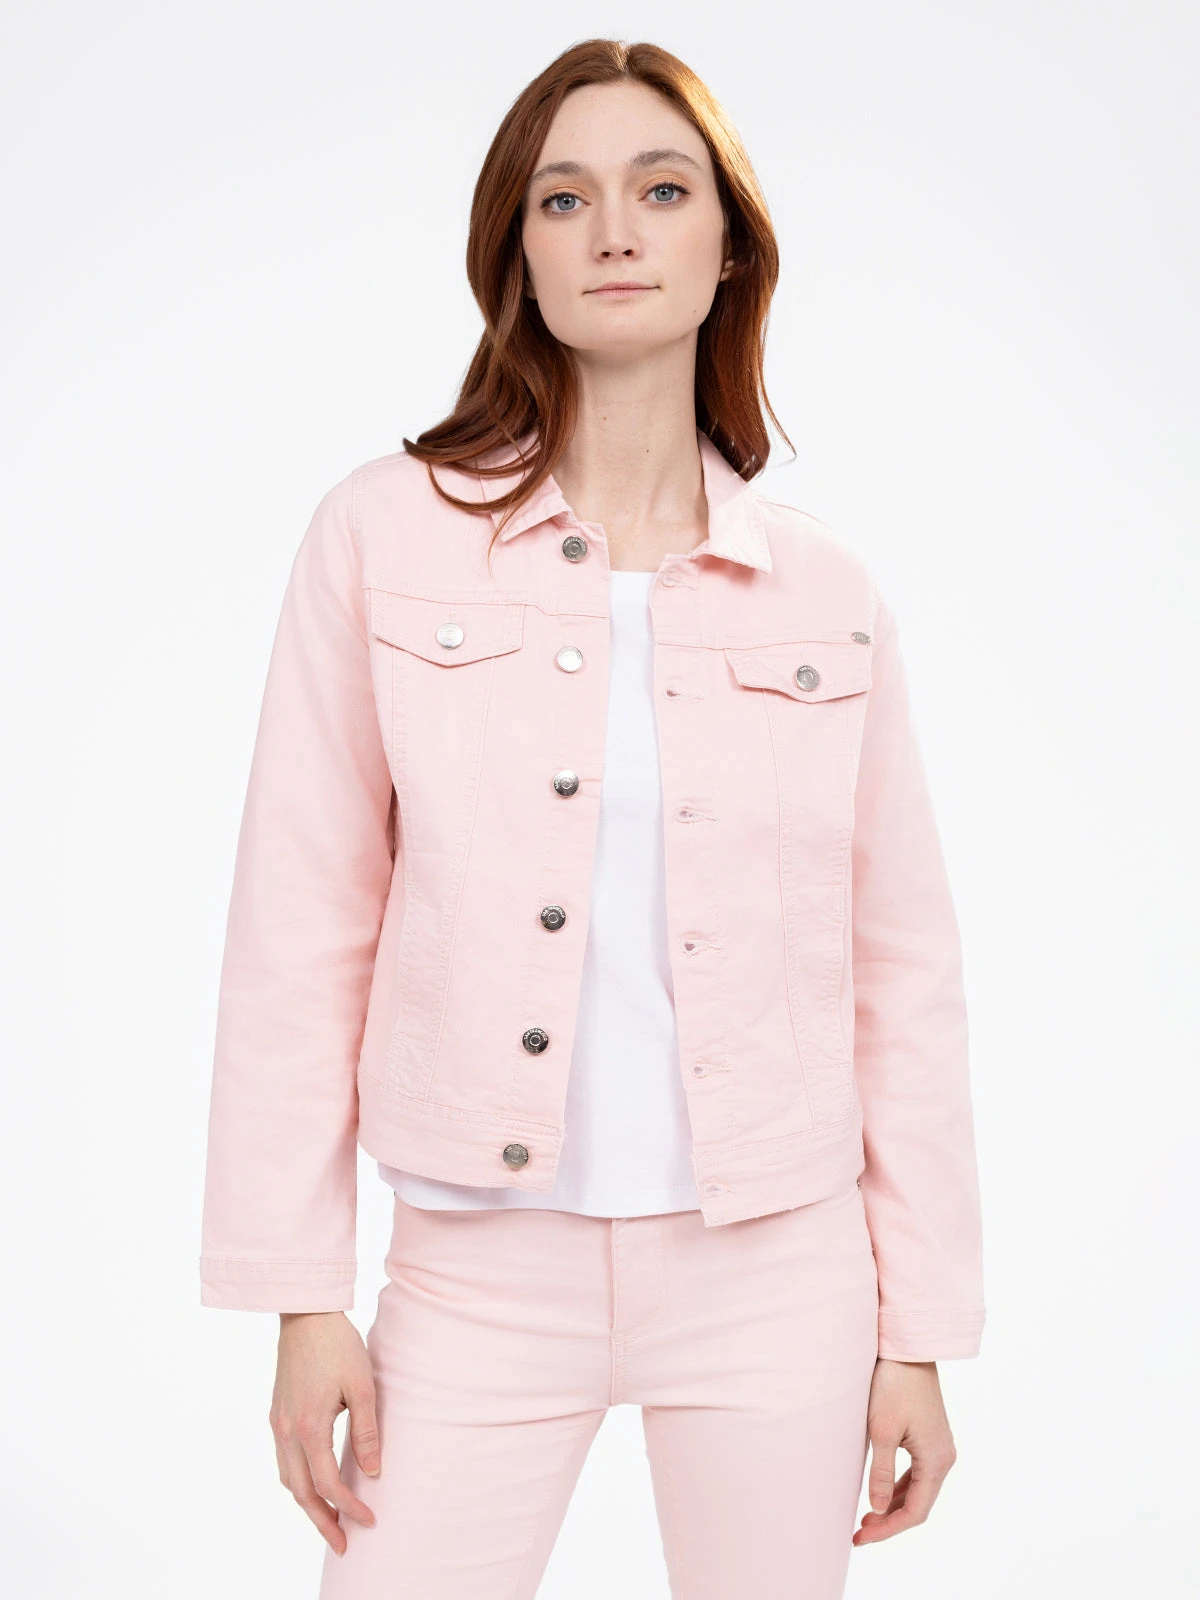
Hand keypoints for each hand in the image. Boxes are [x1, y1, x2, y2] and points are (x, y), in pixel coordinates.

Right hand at [270, 1311, 380, 1554]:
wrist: (306, 1315)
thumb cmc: (338, 1345)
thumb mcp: (362, 1386)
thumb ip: (366, 1431)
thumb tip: (373, 1471)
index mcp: (309, 1426)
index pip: (327, 1483)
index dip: (348, 1506)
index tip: (369, 1519)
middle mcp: (287, 1430)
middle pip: (301, 1492)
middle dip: (322, 1522)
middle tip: (343, 1544)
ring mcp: (278, 1423)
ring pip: (288, 1479)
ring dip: (308, 1505)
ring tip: (330, 1521)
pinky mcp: (277, 1414)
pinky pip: (284, 1461)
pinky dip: (298, 1481)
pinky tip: (313, 1485)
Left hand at [853, 1358, 956, 1544]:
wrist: (907, 1348)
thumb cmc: (894, 1384)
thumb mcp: (882, 1430)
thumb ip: (880, 1472)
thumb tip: (876, 1509)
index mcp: (937, 1460)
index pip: (915, 1511)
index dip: (888, 1529)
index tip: (861, 1537)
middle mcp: (943, 1457)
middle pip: (918, 1504)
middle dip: (889, 1521)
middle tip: (859, 1533)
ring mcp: (938, 1446)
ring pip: (916, 1489)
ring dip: (892, 1505)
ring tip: (865, 1518)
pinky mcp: (928, 1436)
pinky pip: (916, 1473)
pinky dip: (897, 1487)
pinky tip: (878, 1492)